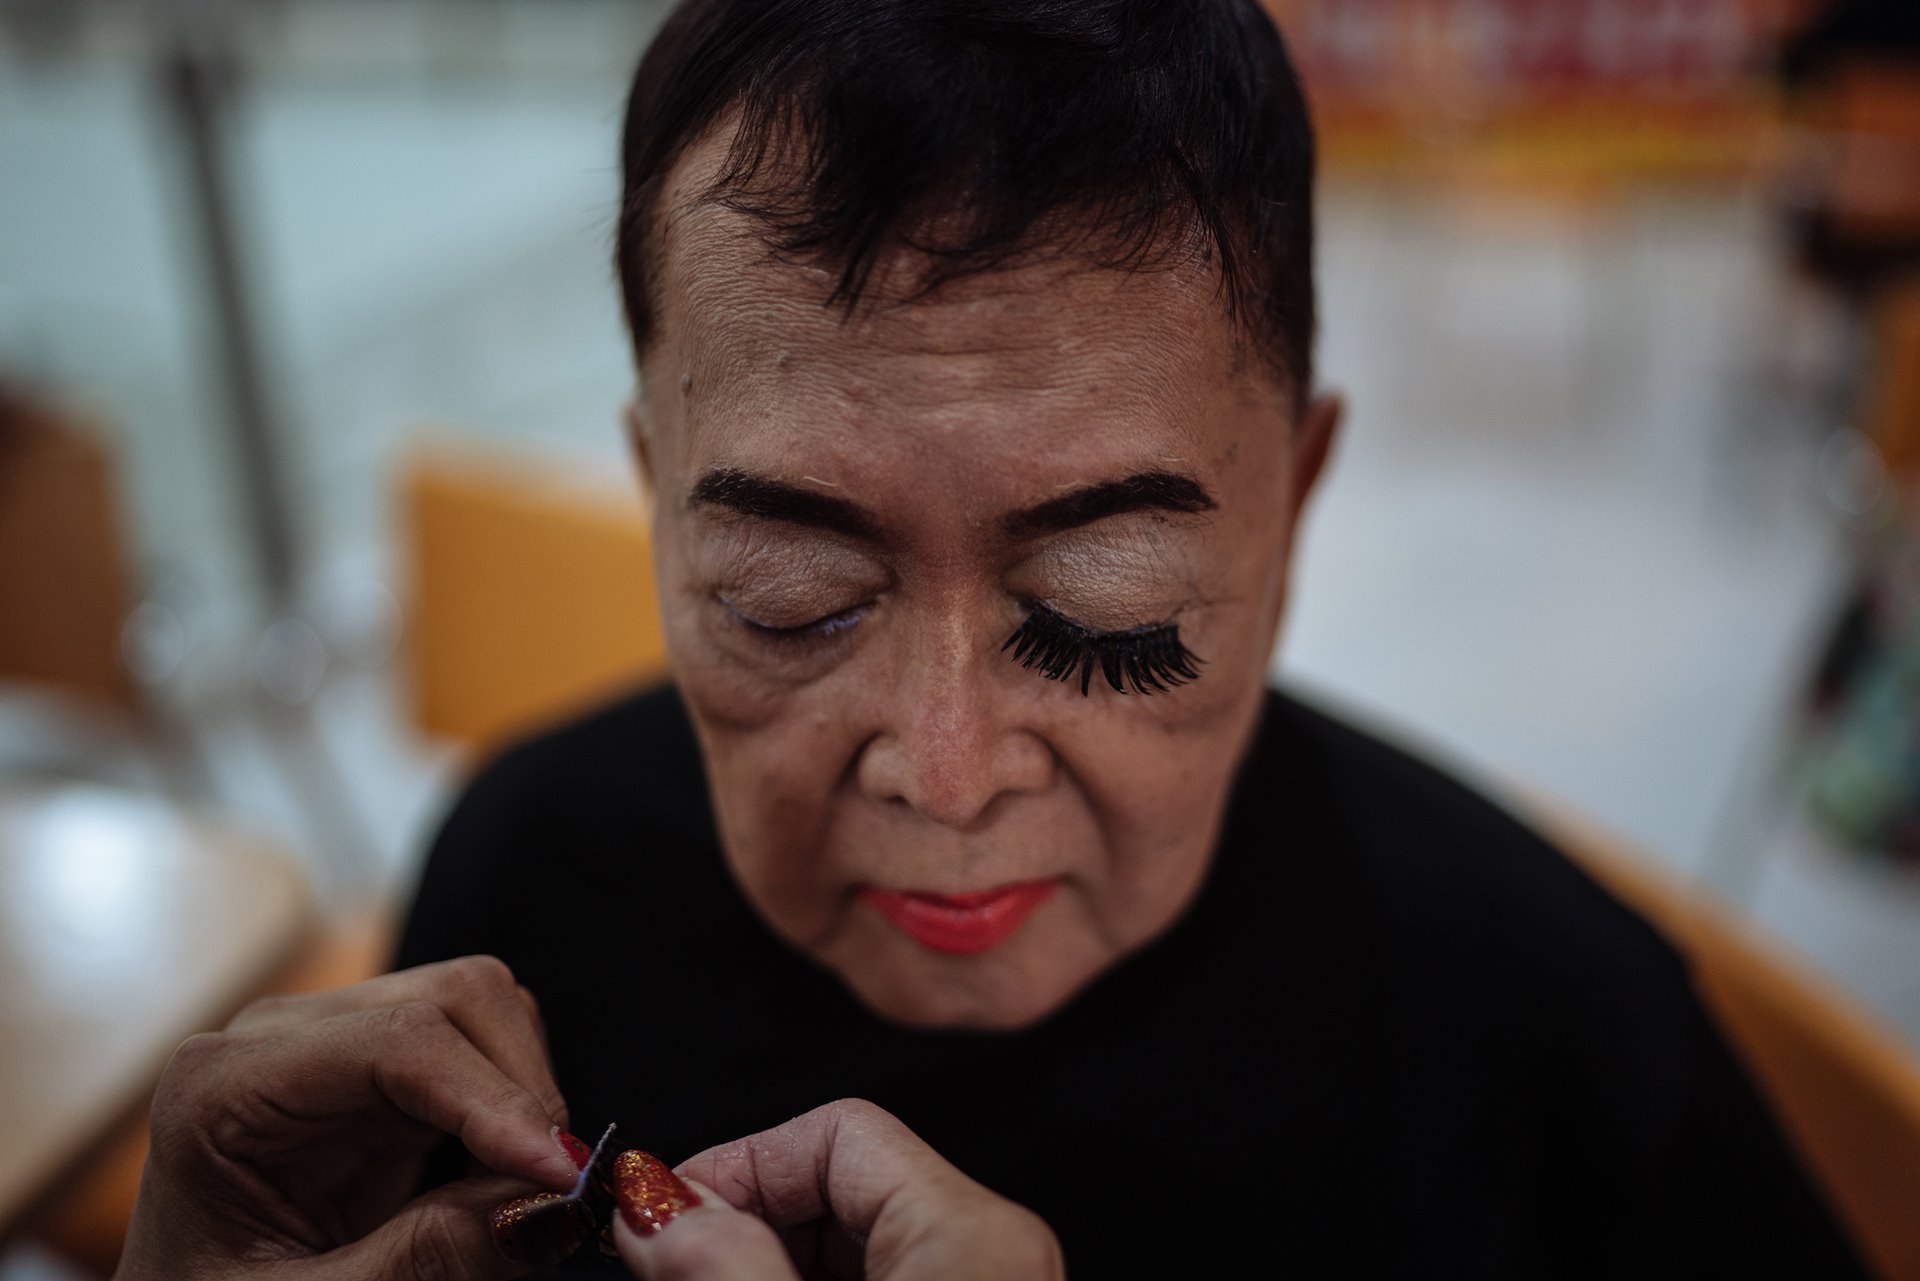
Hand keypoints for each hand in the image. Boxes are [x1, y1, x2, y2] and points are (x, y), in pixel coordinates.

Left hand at [115, 956, 580, 1280]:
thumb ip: (422, 1259)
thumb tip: (546, 1205)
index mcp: (225, 1085)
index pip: (399, 1042)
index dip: (496, 1100)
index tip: (559, 1172)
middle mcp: (280, 1036)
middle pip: (454, 998)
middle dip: (522, 1089)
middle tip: (555, 1190)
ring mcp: (334, 1041)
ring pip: (481, 1010)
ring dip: (524, 1093)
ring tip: (520, 1190)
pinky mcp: (377, 1071)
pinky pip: (480, 1051)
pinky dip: (512, 1108)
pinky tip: (497, 1177)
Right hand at [610, 1099, 1062, 1280]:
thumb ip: (730, 1273)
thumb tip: (652, 1204)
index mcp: (973, 1231)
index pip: (835, 1131)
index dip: (734, 1166)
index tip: (655, 1223)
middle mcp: (992, 1256)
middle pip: (838, 1189)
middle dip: (741, 1227)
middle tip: (667, 1276)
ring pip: (847, 1252)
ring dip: (764, 1267)